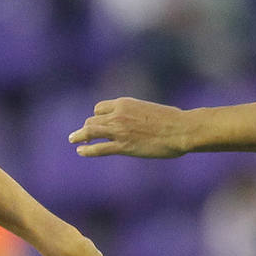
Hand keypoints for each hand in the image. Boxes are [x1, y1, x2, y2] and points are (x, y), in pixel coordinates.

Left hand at [69, 97, 187, 157]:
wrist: (181, 129)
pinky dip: (87, 150)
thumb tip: (139, 121)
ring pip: (90, 131)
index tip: (97, 123)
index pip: (100, 108)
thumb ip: (138, 114)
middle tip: (82, 135)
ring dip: (80, 136)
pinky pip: (98, 148)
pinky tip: (80, 151)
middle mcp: (118, 114)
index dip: (97, 117)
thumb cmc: (173, 120)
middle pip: (92, 120)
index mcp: (125, 103)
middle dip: (87, 128)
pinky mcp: (123, 146)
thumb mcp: (150, 110)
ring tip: (73, 140)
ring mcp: (119, 130)